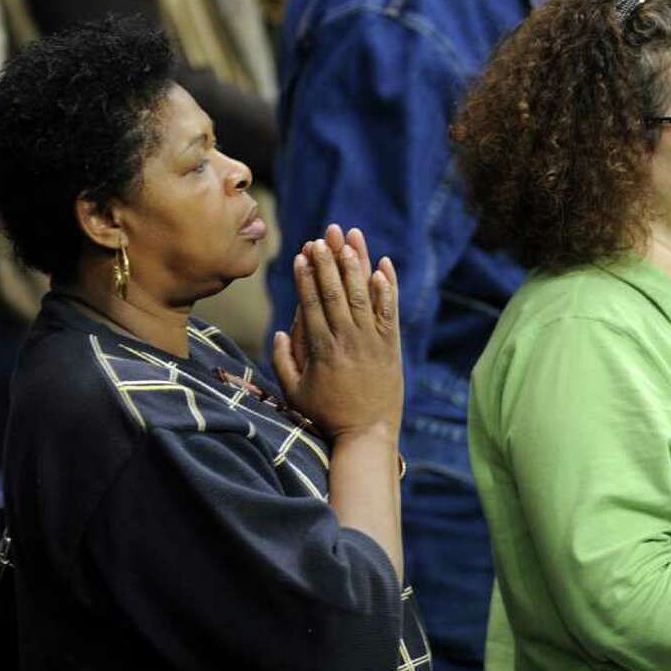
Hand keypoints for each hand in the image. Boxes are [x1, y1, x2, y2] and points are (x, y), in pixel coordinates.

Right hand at [272, 224, 401, 440]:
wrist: (367, 433)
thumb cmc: (326, 415)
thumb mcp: (294, 392)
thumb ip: (283, 361)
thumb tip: (279, 331)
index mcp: (321, 349)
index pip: (311, 304)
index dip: (306, 277)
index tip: (301, 254)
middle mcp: (347, 339)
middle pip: (335, 292)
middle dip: (328, 262)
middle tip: (322, 237)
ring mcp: (371, 340)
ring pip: (362, 295)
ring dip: (355, 265)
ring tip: (349, 241)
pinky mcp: (391, 345)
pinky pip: (390, 311)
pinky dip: (387, 288)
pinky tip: (382, 266)